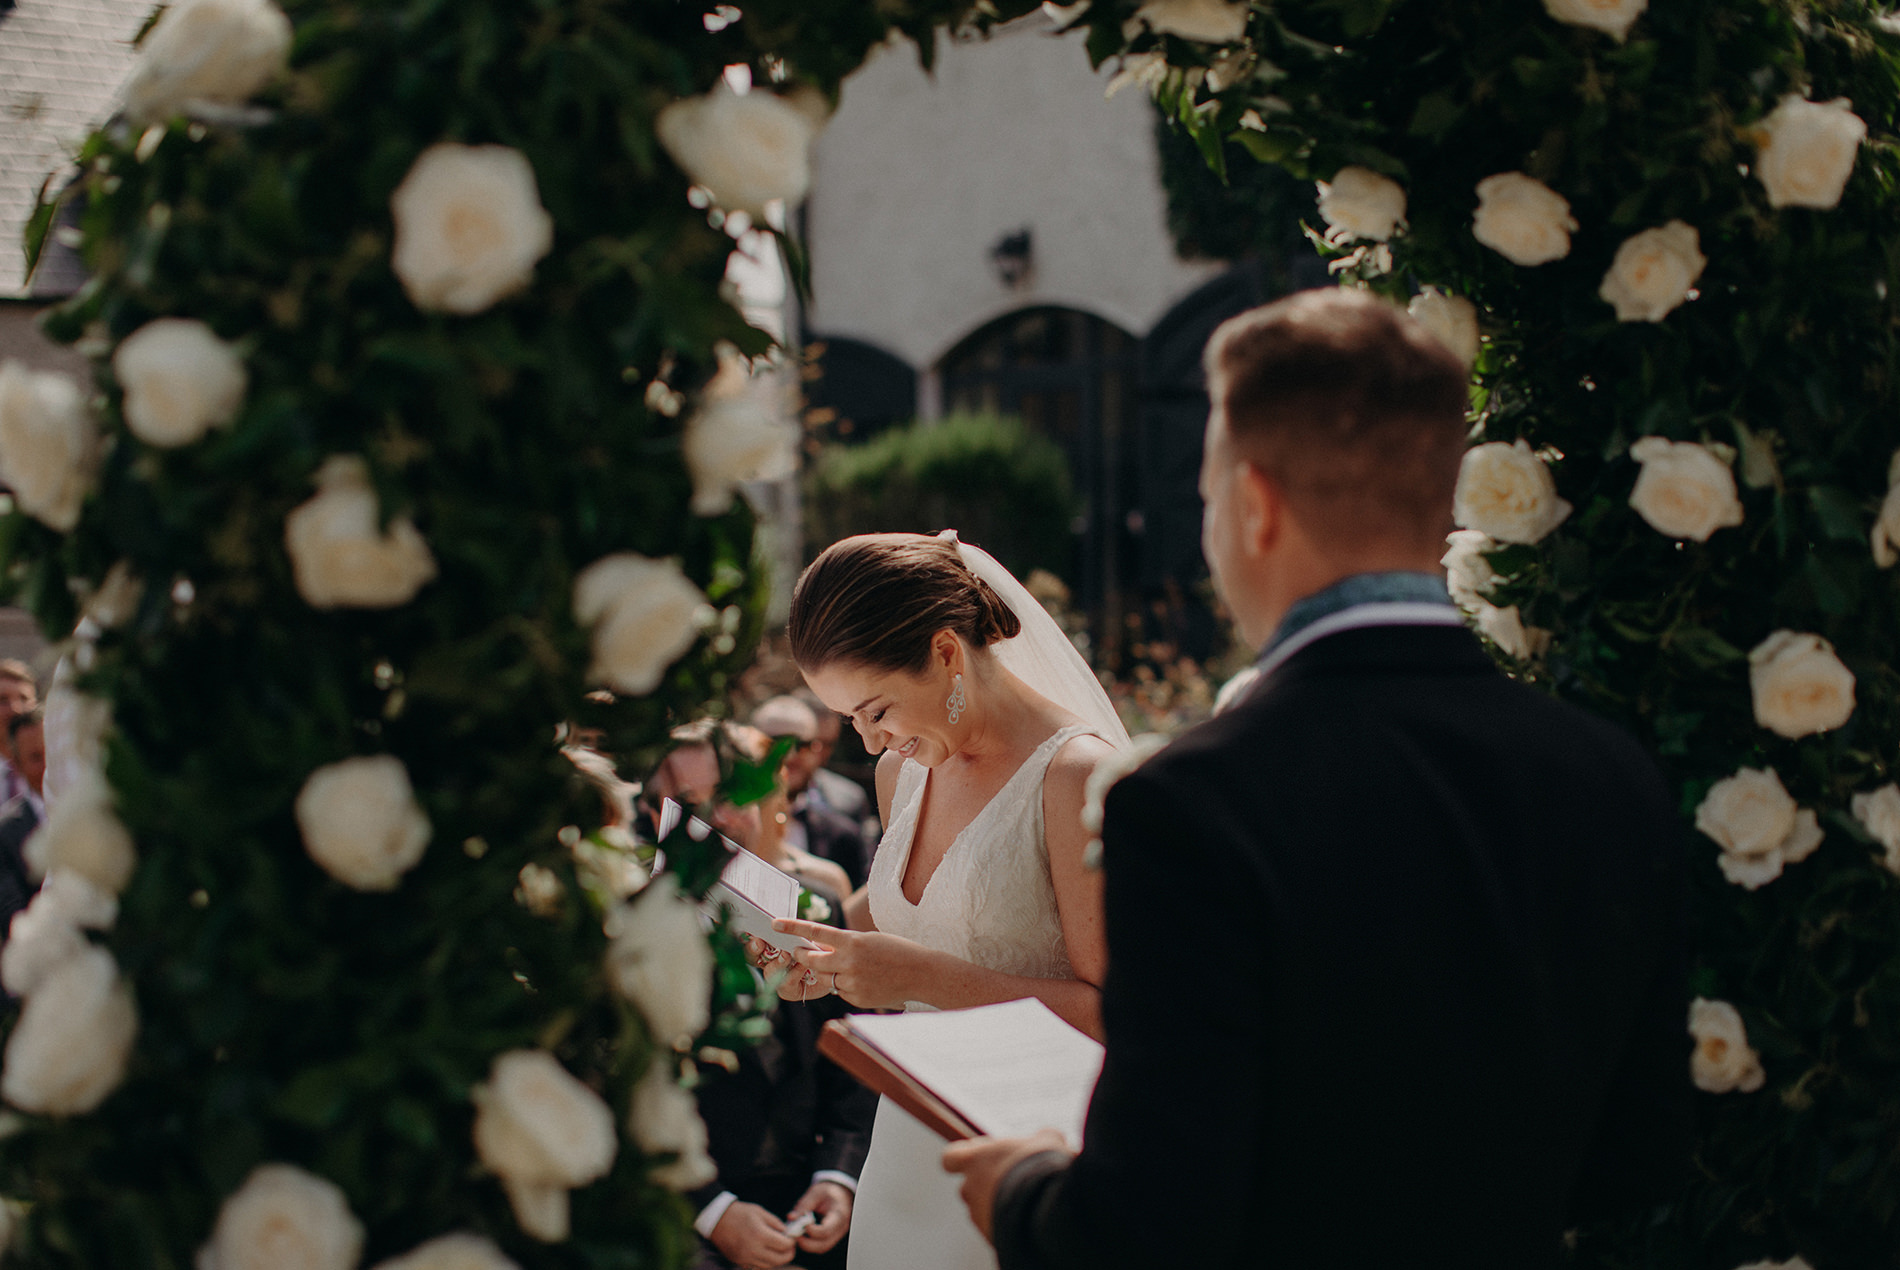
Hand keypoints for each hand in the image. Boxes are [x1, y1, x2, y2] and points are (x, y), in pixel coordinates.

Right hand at [709, 1200, 796, 1269]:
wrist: (717, 1220)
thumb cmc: (740, 1213)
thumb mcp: (760, 1212)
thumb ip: (776, 1223)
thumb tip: (787, 1233)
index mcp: (760, 1234)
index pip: (785, 1245)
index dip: (792, 1242)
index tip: (791, 1237)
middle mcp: (753, 1249)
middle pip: (780, 1260)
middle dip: (788, 1253)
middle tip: (789, 1246)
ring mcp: (746, 1258)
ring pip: (770, 1266)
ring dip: (777, 1260)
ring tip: (777, 1249)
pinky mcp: (740, 1262)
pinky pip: (758, 1267)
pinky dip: (765, 1263)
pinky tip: (765, 1253)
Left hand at [770, 919, 936, 1008]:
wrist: (921, 973)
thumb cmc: (897, 951)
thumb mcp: (869, 940)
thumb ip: (845, 945)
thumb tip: (821, 950)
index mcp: (852, 941)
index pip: (815, 932)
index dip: (793, 927)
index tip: (775, 923)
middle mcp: (848, 962)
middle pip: (813, 961)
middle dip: (804, 956)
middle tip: (799, 952)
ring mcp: (852, 982)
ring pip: (828, 978)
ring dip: (834, 973)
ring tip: (860, 970)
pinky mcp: (856, 998)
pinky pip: (841, 991)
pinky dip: (848, 986)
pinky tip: (869, 982)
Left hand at [787, 1179, 853, 1253]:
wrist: (841, 1194)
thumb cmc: (828, 1192)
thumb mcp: (816, 1193)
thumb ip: (803, 1205)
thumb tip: (790, 1218)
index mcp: (839, 1214)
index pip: (826, 1230)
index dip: (812, 1231)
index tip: (799, 1225)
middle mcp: (840, 1228)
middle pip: (824, 1244)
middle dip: (806, 1243)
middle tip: (793, 1235)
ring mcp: (837, 1235)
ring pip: (822, 1248)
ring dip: (806, 1244)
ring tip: (796, 1234)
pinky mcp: (831, 1238)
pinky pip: (820, 1246)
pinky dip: (809, 1243)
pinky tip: (801, 1234)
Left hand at [941, 1129, 1070, 1242]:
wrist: (1046, 1208)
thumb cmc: (1040, 1168)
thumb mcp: (1045, 1142)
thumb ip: (1040, 1138)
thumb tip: (1048, 1136)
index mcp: (974, 1160)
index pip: (950, 1158)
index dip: (962, 1158)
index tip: (980, 1157)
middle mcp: (970, 1189)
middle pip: (969, 1186)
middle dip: (987, 1185)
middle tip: (1014, 1181)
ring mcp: (979, 1217)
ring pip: (983, 1210)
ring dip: (999, 1207)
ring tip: (1028, 1203)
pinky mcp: (992, 1238)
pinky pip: (997, 1229)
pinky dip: (1010, 1225)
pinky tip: (1032, 1220)